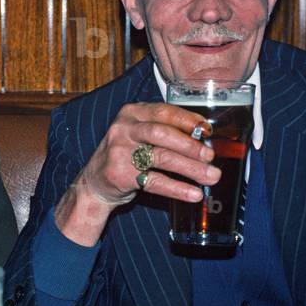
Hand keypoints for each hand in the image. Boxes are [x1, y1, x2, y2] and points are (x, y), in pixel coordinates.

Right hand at [55, 102, 220, 245]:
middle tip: (210, 156)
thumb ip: (165, 132)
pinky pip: (154, 181)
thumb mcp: (139, 135)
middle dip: (190, 145)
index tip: (207, 130)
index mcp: (132, 113)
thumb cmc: (125, 155)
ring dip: (190, 167)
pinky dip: (177, 188)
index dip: (188, 120)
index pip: (164, 111)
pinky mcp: (120, 174)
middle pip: (163, 133)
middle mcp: (124, 129)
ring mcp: (119, 151)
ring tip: (210, 176)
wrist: (94, 182)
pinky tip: (193, 193)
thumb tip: (204, 140)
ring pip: (161, 157)